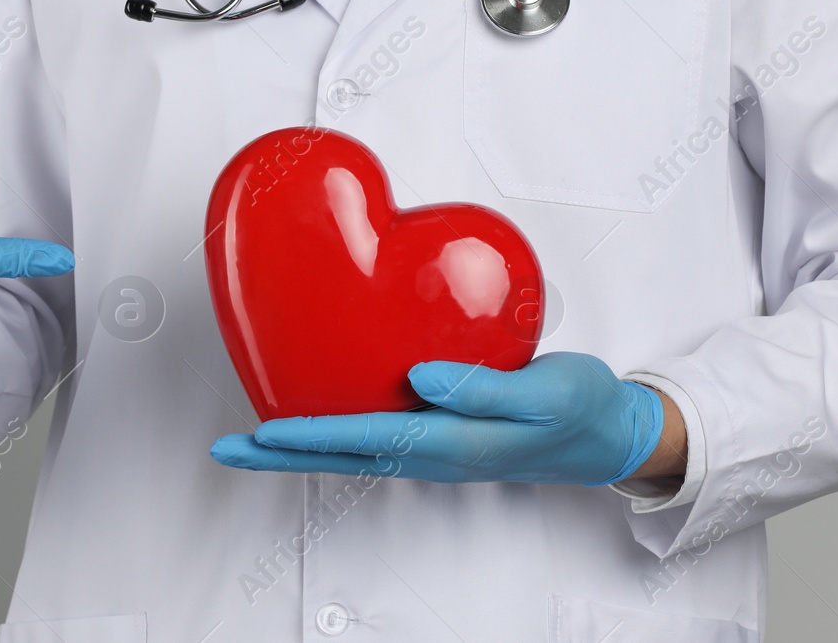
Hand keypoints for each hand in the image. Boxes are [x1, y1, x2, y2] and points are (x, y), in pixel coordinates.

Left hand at [210, 351, 664, 484]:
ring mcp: (437, 448)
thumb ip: (483, 388)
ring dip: (303, 446)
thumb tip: (420, 380)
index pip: (365, 440)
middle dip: (283, 455)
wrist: (609, 433)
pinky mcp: (443, 435)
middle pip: (343, 457)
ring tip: (254, 436)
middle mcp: (435, 452)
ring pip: (355, 450)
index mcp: (454, 442)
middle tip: (228, 448)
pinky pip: (377, 437)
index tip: (262, 432)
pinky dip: (338, 431)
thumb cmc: (581, 409)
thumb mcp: (544, 393)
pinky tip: (323, 411)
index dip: (310, 435)